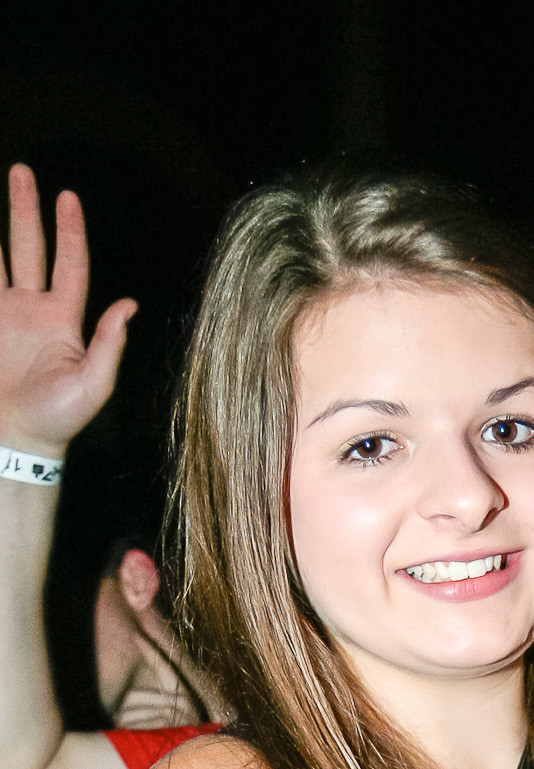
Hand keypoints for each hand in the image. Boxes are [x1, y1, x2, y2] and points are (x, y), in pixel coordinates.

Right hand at [1, 164, 135, 457]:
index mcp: (63, 319)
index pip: (69, 264)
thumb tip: (130, 306)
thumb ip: (109, 345)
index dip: (70, 231)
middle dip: (24, 209)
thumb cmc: (59, 420)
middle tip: (21, 171)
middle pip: (28, 247)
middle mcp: (32, 310)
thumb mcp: (93, 385)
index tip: (67, 197)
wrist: (15, 442)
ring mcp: (4, 316)